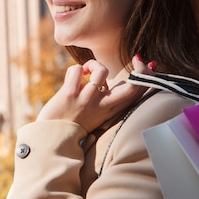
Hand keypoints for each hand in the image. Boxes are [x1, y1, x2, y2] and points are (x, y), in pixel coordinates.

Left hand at [36, 55, 154, 132]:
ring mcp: (87, 100)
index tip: (141, 63)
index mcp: (111, 110)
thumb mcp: (95, 112)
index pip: (138, 93)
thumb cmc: (73, 122)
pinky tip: (72, 77)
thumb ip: (103, 97)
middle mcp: (103, 106)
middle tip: (136, 59)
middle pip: (134, 87)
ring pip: (102, 70)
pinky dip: (76, 68)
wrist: (51, 139)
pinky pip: (77, 70)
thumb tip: (106, 79)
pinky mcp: (69, 95)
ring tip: (86, 71)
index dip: (146, 76)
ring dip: (94, 64)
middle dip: (141, 70)